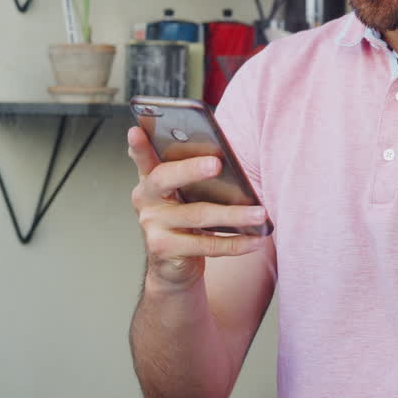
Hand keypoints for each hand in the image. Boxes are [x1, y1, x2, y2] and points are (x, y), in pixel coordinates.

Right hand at [128, 127, 268, 289]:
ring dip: (234, 214)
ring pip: (197, 215)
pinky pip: (205, 245)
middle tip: (216, 163)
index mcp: (150, 178)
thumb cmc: (185, 220)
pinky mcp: (164, 249)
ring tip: (260, 213)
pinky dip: (235, 243)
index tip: (136, 130)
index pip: (143, 157)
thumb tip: (224, 159)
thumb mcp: (184, 195)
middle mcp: (145, 199)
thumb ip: (193, 175)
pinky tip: (255, 239)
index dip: (139, 145)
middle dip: (191, 169)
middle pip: (166, 178)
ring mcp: (152, 224)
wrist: (173, 266)